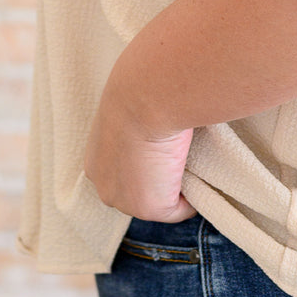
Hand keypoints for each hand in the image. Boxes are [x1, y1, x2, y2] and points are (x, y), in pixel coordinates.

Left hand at [84, 80, 196, 221]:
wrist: (147, 94)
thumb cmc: (142, 88)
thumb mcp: (133, 106)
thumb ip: (139, 122)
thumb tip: (163, 117)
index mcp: (98, 159)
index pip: (127, 172)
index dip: (151, 162)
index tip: (168, 146)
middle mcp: (104, 184)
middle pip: (142, 191)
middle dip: (164, 178)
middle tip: (183, 152)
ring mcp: (125, 201)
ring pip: (161, 200)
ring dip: (178, 184)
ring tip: (192, 156)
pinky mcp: (151, 207)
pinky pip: (182, 208)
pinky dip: (196, 193)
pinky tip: (199, 165)